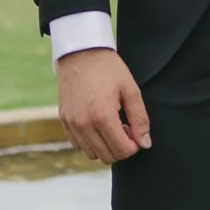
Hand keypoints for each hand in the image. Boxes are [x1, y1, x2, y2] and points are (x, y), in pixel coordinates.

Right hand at [56, 47, 151, 165]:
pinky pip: (78, 145)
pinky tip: (98, 126)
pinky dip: (90, 142)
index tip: (136, 134)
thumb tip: (145, 144)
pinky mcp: (64, 120)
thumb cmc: (108, 69)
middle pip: (107, 156)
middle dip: (121, 148)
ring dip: (105, 146)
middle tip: (125, 129)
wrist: (81, 53)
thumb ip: (140, 119)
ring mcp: (71, 123)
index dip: (134, 146)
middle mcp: (83, 124)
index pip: (121, 150)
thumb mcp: (130, 90)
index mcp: (102, 116)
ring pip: (91, 154)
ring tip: (112, 126)